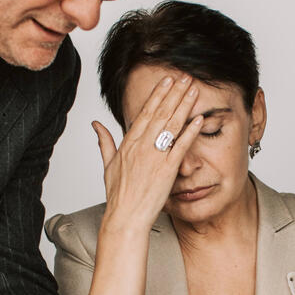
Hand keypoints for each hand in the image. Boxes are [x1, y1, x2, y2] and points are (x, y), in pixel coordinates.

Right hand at [94, 74, 202, 231]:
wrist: (125, 218)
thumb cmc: (118, 196)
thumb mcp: (108, 165)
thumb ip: (104, 141)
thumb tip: (96, 124)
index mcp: (128, 143)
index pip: (145, 112)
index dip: (157, 95)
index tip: (167, 81)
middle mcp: (141, 147)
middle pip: (160, 113)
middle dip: (174, 93)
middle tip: (185, 77)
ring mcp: (154, 157)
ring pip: (171, 125)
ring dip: (184, 105)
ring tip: (193, 89)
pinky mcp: (166, 170)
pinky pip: (180, 147)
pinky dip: (190, 132)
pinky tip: (198, 119)